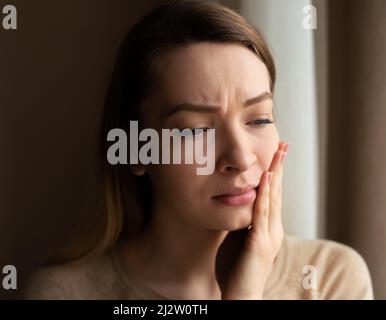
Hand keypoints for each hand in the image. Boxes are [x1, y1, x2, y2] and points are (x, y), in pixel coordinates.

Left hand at [215, 141, 287, 298]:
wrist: (242, 295)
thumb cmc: (237, 269)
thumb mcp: (240, 239)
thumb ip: (242, 222)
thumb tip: (234, 202)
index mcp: (268, 227)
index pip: (273, 195)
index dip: (275, 173)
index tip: (276, 154)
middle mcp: (273, 229)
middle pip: (277, 192)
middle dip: (279, 167)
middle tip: (283, 145)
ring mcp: (268, 235)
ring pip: (273, 199)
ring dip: (275, 174)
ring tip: (277, 154)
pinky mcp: (259, 243)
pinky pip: (261, 214)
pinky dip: (264, 194)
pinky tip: (265, 178)